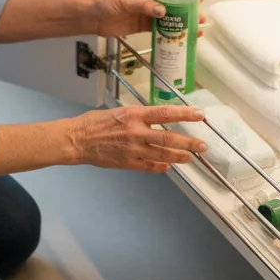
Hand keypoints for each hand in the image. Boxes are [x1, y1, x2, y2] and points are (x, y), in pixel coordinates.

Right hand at [69, 105, 208, 172]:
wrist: (78, 140)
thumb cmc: (96, 122)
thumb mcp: (120, 111)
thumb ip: (139, 116)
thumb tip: (156, 119)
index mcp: (135, 115)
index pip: (166, 113)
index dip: (185, 114)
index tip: (199, 115)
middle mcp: (136, 132)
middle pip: (169, 137)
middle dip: (188, 142)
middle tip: (202, 145)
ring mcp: (133, 149)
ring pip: (162, 154)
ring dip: (179, 156)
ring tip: (191, 157)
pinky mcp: (127, 162)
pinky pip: (148, 166)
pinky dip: (160, 167)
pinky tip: (169, 167)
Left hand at [91, 0, 207, 38]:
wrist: (93, 18)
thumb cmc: (106, 3)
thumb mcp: (126, 2)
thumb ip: (144, 6)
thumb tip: (163, 11)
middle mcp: (149, 0)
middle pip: (172, 4)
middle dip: (186, 11)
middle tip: (199, 18)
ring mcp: (147, 13)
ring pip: (168, 18)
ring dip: (180, 23)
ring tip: (194, 30)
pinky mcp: (143, 25)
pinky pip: (159, 29)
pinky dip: (169, 33)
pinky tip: (178, 38)